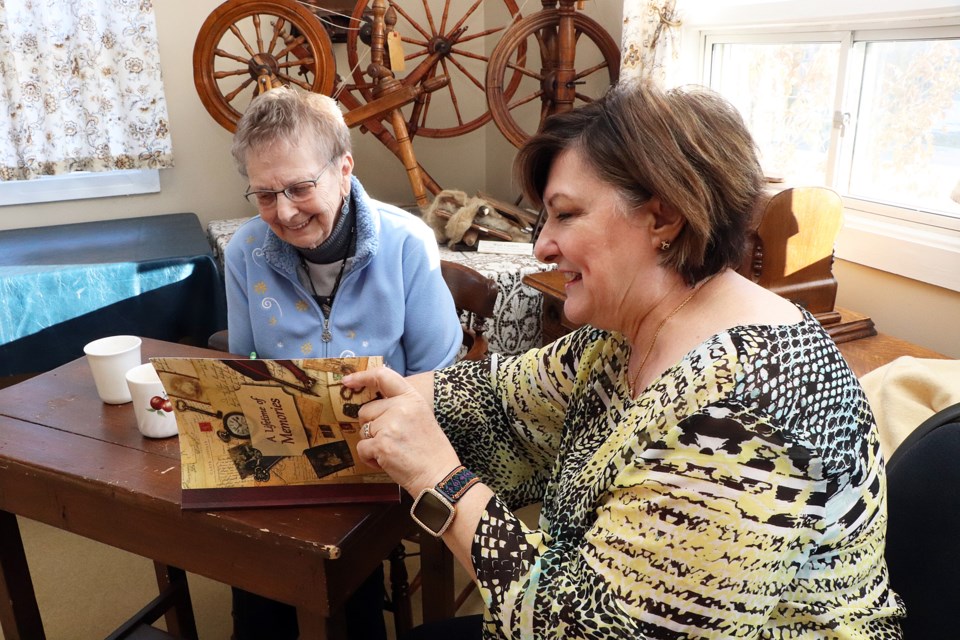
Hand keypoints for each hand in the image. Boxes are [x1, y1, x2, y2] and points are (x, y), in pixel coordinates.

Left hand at [343, 367, 460, 495]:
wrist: (439, 474)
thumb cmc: (431, 449)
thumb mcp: (421, 416)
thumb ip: (400, 406)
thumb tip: (374, 405)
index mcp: (412, 398)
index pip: (383, 376)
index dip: (362, 376)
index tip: (348, 381)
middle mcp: (401, 407)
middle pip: (366, 410)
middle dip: (371, 426)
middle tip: (390, 439)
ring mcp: (389, 426)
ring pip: (363, 430)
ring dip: (372, 443)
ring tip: (393, 452)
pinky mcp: (381, 445)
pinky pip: (362, 448)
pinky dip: (370, 458)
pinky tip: (387, 462)